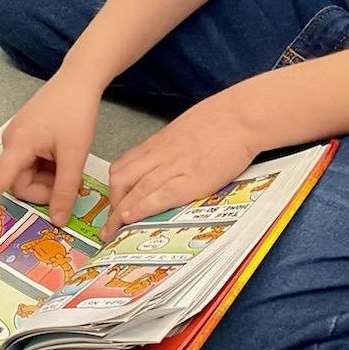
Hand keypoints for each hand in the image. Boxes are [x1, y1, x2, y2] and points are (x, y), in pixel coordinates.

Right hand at [0, 71, 99, 234]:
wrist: (78, 80)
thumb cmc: (75, 115)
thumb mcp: (74, 155)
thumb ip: (65, 190)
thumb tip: (57, 221)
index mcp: (17, 146)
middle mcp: (11, 142)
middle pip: (20, 182)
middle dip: (44, 190)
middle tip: (70, 183)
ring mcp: (18, 137)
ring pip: (28, 173)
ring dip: (48, 177)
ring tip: (69, 162)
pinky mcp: (27, 134)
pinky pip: (32, 162)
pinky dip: (48, 167)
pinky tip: (64, 155)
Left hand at [102, 90, 259, 240]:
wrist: (238, 118)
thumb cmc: (215, 122)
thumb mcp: (182, 134)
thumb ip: (167, 150)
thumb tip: (161, 165)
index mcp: (155, 145)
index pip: (121, 168)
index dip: (113, 189)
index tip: (110, 206)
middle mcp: (157, 156)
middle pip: (120, 180)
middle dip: (112, 204)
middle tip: (110, 224)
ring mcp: (172, 167)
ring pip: (134, 189)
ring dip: (119, 212)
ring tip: (112, 231)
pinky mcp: (191, 179)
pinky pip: (158, 195)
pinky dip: (141, 208)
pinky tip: (130, 218)